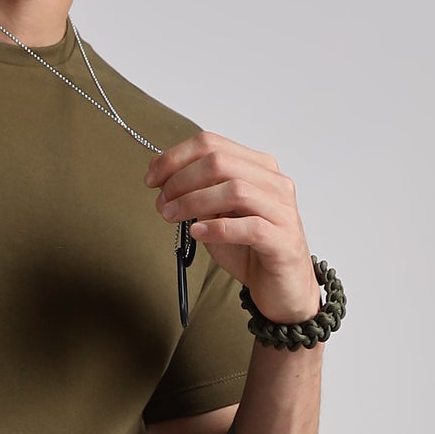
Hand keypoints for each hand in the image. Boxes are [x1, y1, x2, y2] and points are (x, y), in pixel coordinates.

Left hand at [146, 133, 318, 324]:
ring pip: (234, 190)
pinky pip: (248, 227)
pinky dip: (217, 228)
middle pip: (220, 161)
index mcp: (258, 168)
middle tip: (161, 202)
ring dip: (194, 201)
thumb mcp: (215, 215)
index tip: (152, 178)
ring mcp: (281, 211)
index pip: (213, 144)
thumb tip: (159, 169)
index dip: (175, 158)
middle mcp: (274, 183)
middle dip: (181, 179)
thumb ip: (194, 191)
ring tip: (172, 216)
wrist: (281, 289)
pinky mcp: (283, 241)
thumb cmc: (249, 250)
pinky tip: (197, 233)